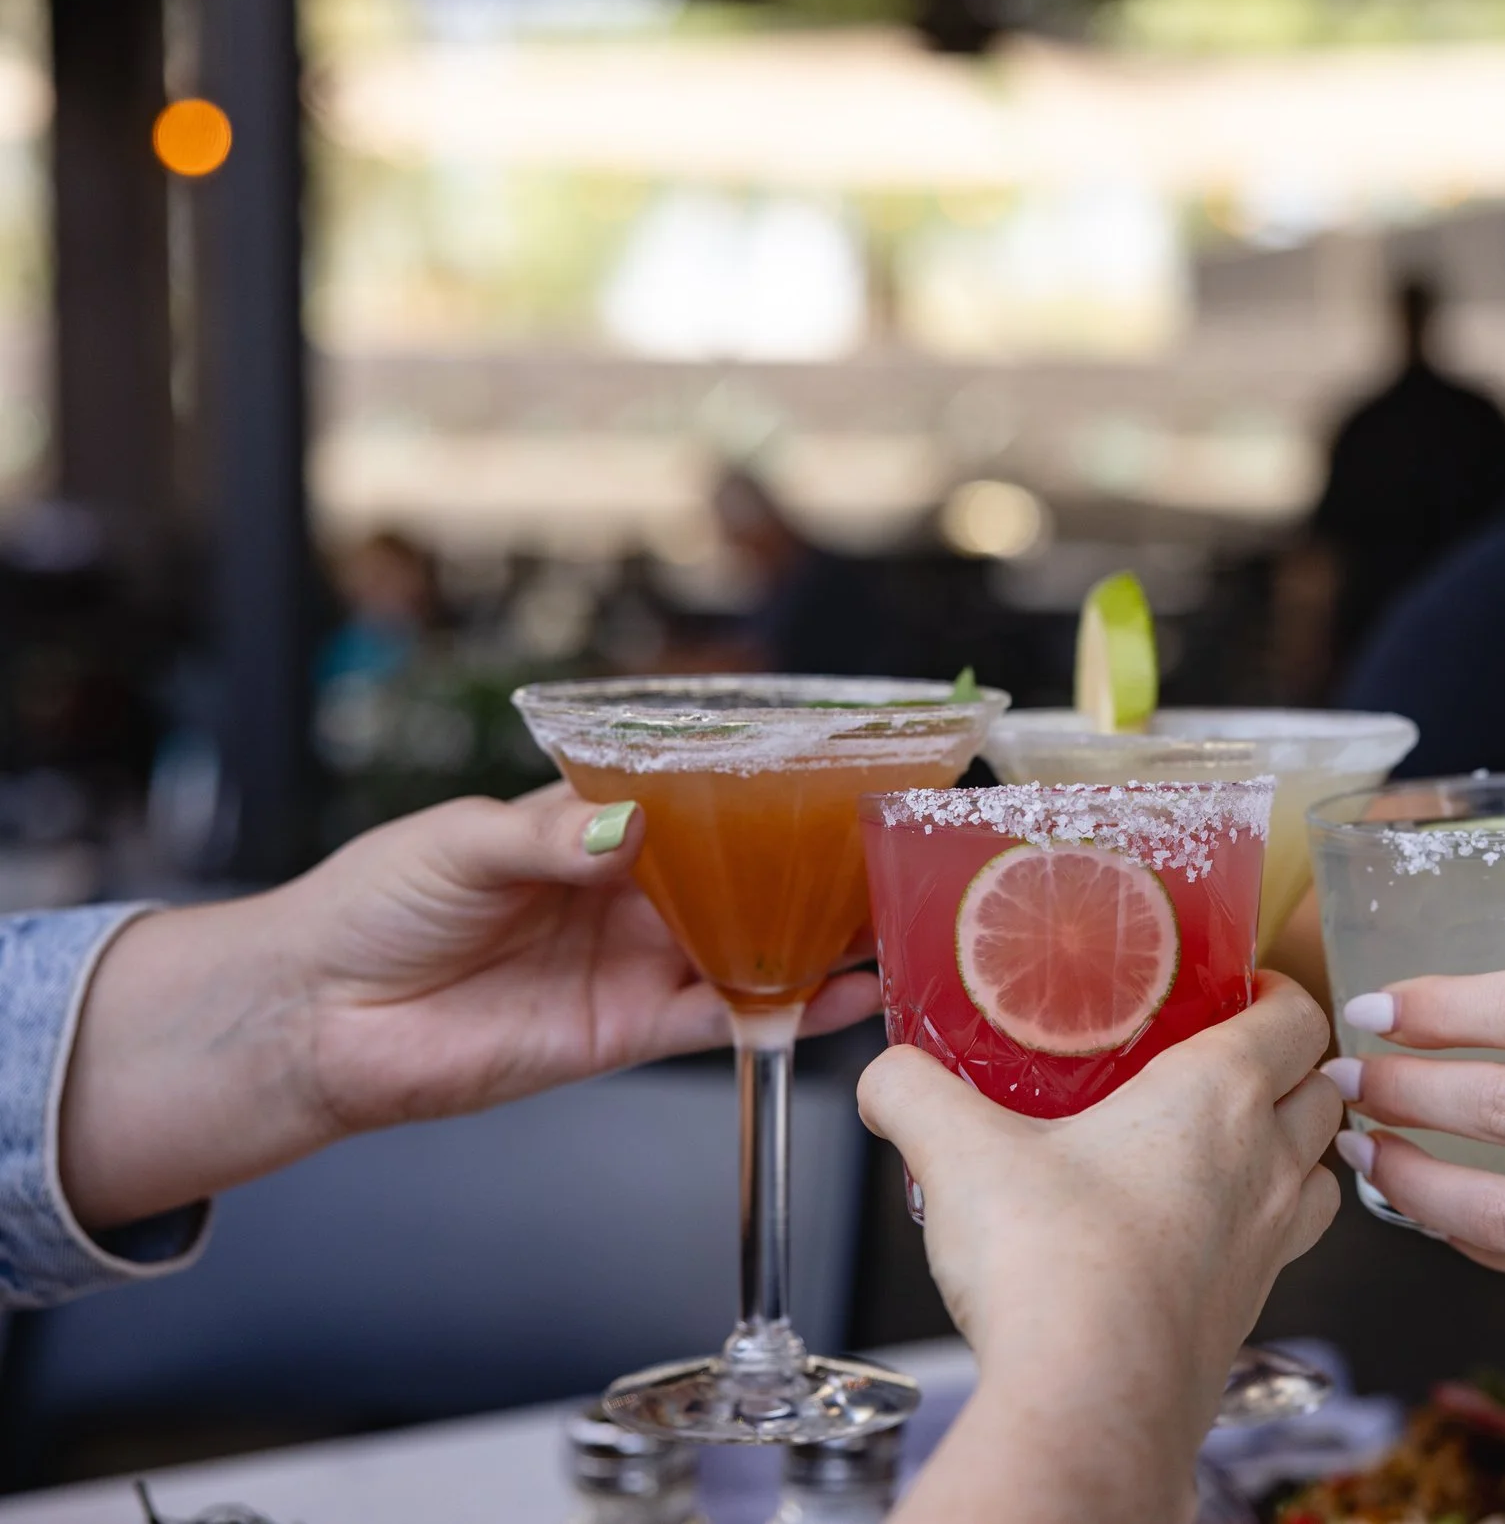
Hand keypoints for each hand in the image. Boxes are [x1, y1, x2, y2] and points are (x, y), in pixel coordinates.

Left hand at [269, 786, 877, 1133]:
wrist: (316, 1020)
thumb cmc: (371, 907)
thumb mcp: (459, 842)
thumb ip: (549, 835)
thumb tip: (629, 825)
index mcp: (591, 825)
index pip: (697, 799)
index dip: (760, 789)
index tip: (829, 771)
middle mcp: (628, 893)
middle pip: (743, 874)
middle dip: (810, 863)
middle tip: (884, 846)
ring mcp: (634, 963)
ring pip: (751, 946)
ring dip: (817, 937)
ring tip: (890, 917)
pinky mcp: (629, 1032)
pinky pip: (723, 1018)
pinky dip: (788, 1010)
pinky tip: (841, 993)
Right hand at [858, 972, 1341, 1404]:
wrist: (1086, 1403)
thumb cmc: (1052, 1267)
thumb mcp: (957, 1153)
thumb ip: (912, 1095)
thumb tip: (886, 1076)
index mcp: (1218, 1095)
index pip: (1297, 1017)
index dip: (1279, 992)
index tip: (1243, 987)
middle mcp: (1265, 1165)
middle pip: (1322, 1093)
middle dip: (1289, 1070)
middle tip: (1224, 1060)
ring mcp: (1266, 1246)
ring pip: (1318, 1176)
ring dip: (1292, 1153)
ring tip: (1226, 1148)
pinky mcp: (1246, 1313)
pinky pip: (1280, 1251)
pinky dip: (1256, 1229)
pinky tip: (1185, 1235)